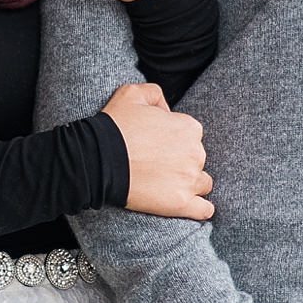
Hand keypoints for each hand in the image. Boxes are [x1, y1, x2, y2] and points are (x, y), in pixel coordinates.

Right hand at [103, 80, 214, 220]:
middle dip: (182, 162)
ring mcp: (190, 180)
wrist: (98, 160)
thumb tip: (166, 109)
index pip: (190, 136)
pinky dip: (200, 208)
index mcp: (189, 127)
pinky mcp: (182, 204)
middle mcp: (195, 153)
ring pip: (202, 183)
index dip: (173, 140)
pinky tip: (188, 205)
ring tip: (167, 185)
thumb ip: (155, 94)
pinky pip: (204, 209)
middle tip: (157, 165)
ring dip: (190, 184)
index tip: (157, 147)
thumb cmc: (114, 126)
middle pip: (197, 159)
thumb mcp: (132, 93)